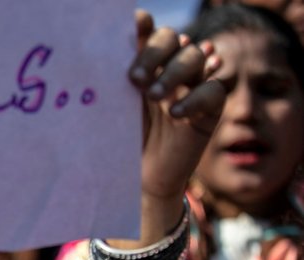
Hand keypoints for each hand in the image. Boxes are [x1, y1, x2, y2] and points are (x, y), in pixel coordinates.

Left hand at [131, 11, 224, 213]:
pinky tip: (175, 112)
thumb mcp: (112, 109)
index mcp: (145, 64)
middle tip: (134, 79)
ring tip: (153, 96)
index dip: (145, 27)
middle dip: (155, 53)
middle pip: (173, 40)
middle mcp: (169, 69)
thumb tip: (104, 53)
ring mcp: (191, 86)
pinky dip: (194, 98)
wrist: (136, 177)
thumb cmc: (119, 140)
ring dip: (174, 73)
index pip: (150, 34)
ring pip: (196, 58)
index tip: (136, 25)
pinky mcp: (208, 109)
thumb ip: (111, 81)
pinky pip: (213, 91)